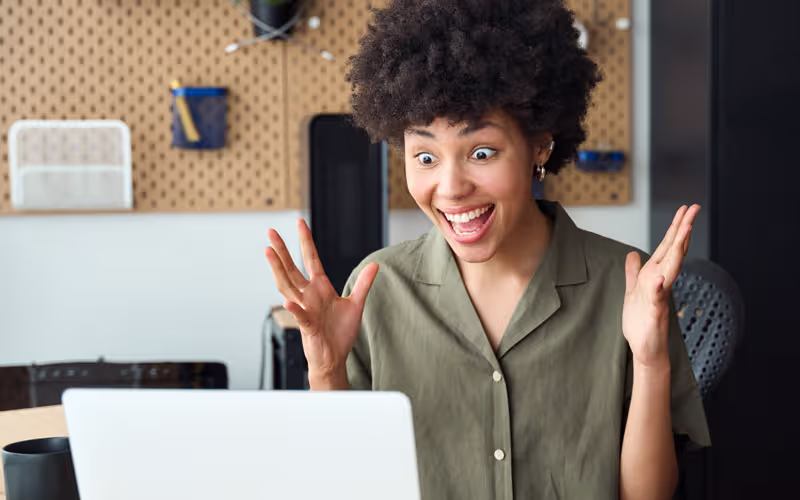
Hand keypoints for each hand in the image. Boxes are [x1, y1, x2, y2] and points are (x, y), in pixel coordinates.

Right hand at [265, 219, 378, 386]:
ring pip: (288, 286)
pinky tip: (289, 301)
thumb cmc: (340, 333)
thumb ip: (363, 284)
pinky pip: (300, 315)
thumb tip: (375, 264)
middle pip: (292, 268)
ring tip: (268, 252)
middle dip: (282, 250)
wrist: (334, 357)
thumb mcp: (355, 304)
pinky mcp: (308, 326)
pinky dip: (294, 308)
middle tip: (270, 232)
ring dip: (278, 270)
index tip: (299, 223)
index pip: (311, 259)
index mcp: (320, 288)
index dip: (306, 241)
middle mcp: (309, 295)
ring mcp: (305, 309)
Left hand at [622, 205, 699, 369]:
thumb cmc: (641, 322)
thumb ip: (633, 272)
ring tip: (686, 229)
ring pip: (671, 268)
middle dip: (683, 229)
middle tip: (694, 208)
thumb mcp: (633, 291)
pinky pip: (658, 297)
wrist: (645, 348)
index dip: (675, 228)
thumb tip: (633, 253)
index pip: (667, 247)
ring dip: (678, 249)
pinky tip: (661, 276)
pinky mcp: (655, 312)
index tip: (685, 209)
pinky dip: (659, 287)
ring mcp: (660, 295)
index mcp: (655, 275)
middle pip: (674, 251)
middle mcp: (661, 281)